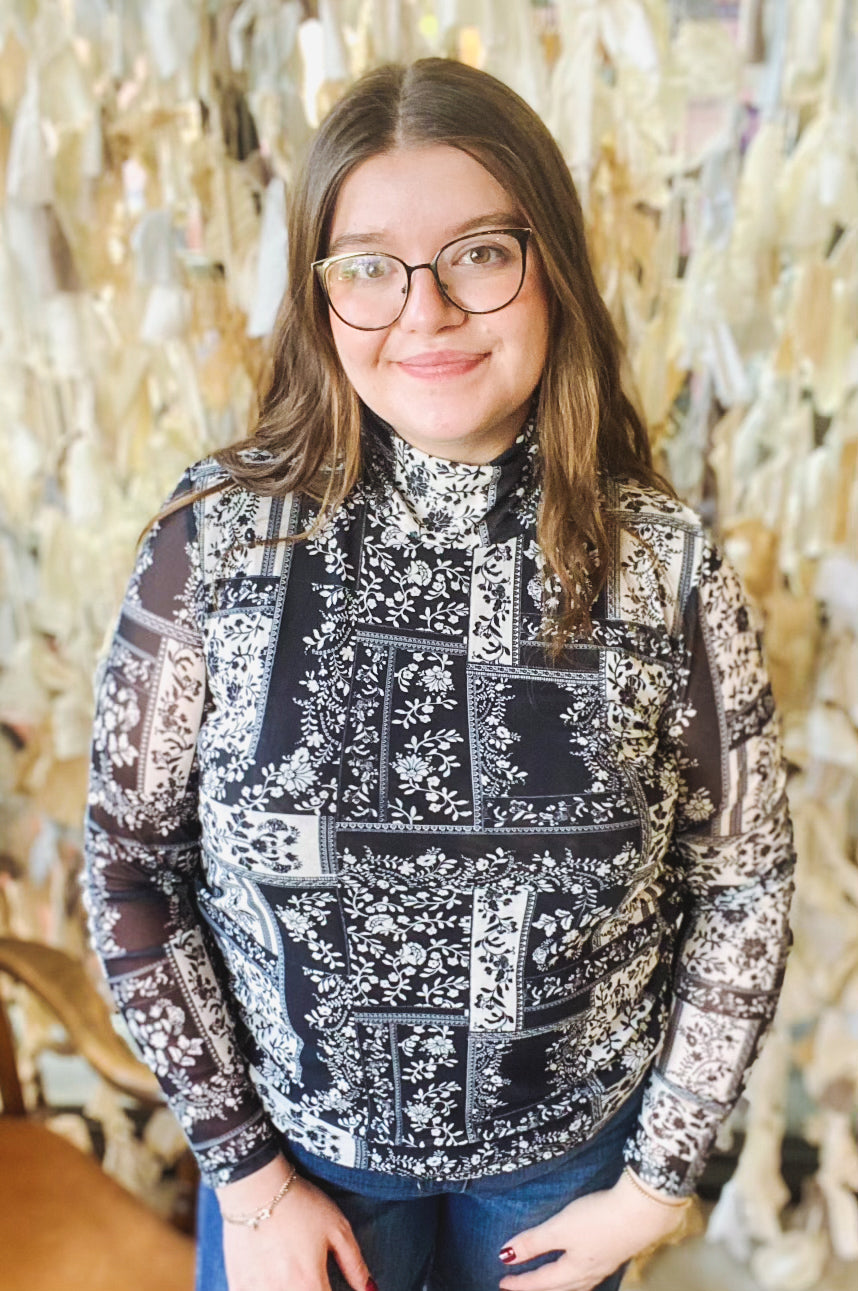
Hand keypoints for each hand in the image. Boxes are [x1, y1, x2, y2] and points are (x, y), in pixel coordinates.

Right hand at [217, 1159, 374, 1290]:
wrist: (255, 1186)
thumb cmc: (299, 1203)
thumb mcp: (337, 1228)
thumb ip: (355, 1265)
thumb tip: (370, 1290)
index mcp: (310, 1285)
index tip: (330, 1285)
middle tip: (313, 1277)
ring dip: (293, 1289)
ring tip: (294, 1275)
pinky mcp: (239, 1285)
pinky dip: (267, 1289)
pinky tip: (273, 1277)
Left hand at [498, 1170, 688, 1290]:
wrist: (642, 1212)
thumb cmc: (600, 1219)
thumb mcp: (561, 1228)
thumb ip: (534, 1242)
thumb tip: (506, 1256)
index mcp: (574, 1270)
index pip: (541, 1281)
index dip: (520, 1282)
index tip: (501, 1282)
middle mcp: (590, 1273)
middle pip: (560, 1287)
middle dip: (538, 1288)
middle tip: (520, 1287)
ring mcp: (605, 1263)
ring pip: (576, 1283)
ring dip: (559, 1285)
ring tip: (550, 1284)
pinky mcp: (616, 1251)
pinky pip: (590, 1274)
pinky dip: (577, 1276)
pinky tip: (581, 1266)